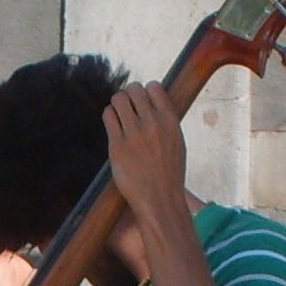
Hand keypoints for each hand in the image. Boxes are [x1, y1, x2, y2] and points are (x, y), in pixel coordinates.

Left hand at [103, 81, 189, 227]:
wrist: (159, 198)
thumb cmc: (169, 172)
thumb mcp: (177, 141)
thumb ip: (165, 121)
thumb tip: (151, 103)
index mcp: (170, 120)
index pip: (154, 87)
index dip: (145, 92)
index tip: (142, 102)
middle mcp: (153, 123)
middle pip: (134, 89)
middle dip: (129, 96)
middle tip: (128, 108)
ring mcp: (134, 134)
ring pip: (118, 99)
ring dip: (117, 104)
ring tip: (119, 115)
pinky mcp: (117, 145)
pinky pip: (108, 116)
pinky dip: (108, 116)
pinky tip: (112, 124)